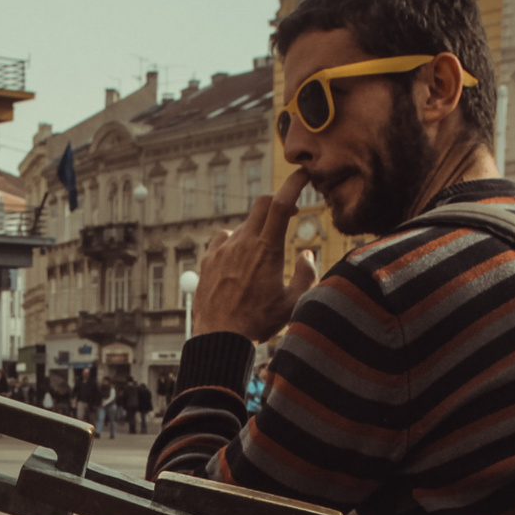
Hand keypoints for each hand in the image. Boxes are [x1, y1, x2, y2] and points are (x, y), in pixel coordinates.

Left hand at [190, 168, 319, 344]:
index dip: (293, 184)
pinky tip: (237, 260)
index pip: (281, 204)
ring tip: (261, 256)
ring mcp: (221, 249)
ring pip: (243, 225)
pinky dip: (233, 242)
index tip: (303, 175)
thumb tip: (307, 254)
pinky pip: (222, 239)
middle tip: (288, 215)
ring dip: (256, 230)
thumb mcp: (292, 303)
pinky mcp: (207, 260)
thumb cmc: (257, 324)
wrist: (219, 339)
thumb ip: (306, 275)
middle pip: (261, 204)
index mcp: (267, 249)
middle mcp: (242, 243)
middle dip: (278, 203)